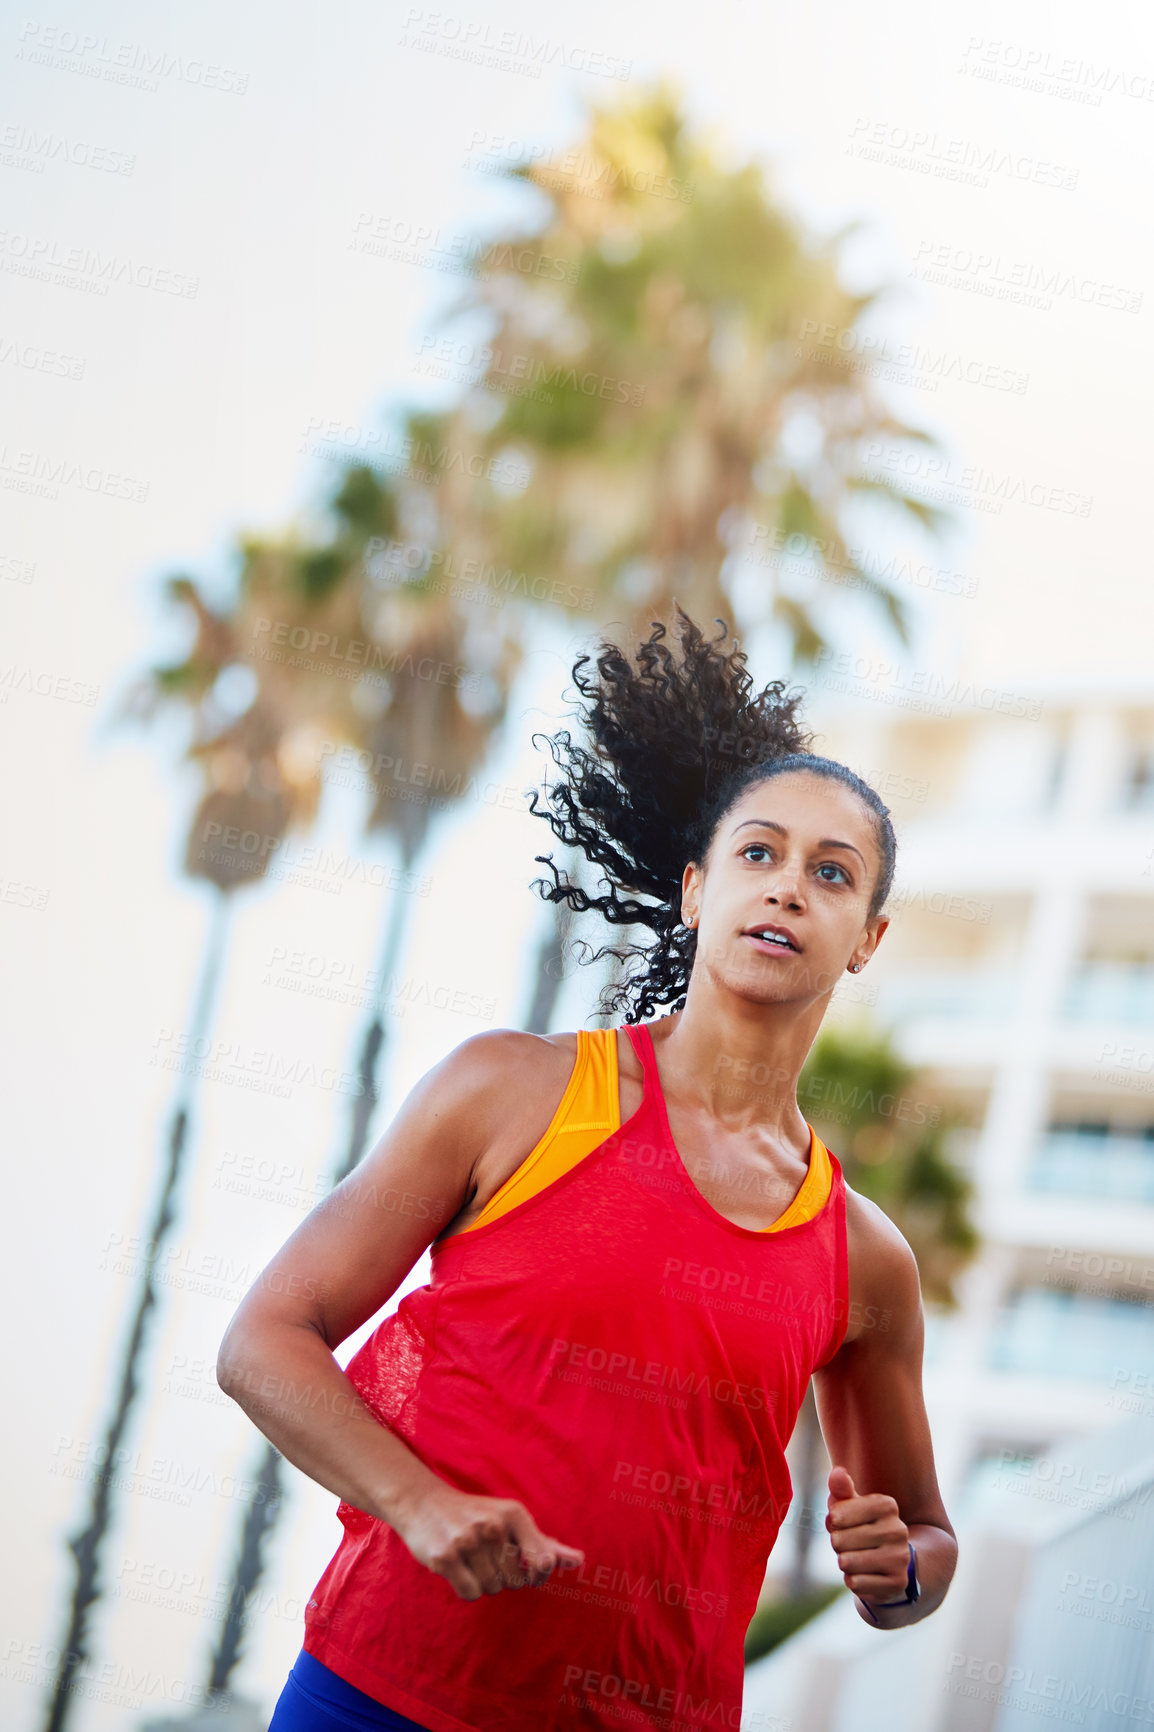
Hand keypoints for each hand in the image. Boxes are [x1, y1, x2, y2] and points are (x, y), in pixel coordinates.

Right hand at [393, 1482, 584, 1601]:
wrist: (423, 1503)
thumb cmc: (475, 1515)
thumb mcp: (510, 1520)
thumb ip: (543, 1543)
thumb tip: (580, 1560)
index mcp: (514, 1514)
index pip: (543, 1561)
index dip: (537, 1575)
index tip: (527, 1573)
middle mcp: (493, 1524)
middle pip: (515, 1581)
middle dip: (502, 1577)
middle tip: (485, 1556)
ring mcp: (468, 1540)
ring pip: (492, 1589)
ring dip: (482, 1582)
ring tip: (469, 1559)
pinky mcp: (445, 1557)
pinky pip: (470, 1593)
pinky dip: (465, 1588)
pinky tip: (456, 1568)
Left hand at [825, 1466, 909, 1605]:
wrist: (892, 1562)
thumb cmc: (863, 1527)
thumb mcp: (852, 1506)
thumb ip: (841, 1489)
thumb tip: (837, 1472)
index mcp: (887, 1505)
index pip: (837, 1514)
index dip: (834, 1522)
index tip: (846, 1523)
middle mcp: (897, 1530)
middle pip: (839, 1540)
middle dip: (838, 1544)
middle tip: (852, 1544)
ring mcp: (900, 1558)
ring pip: (846, 1562)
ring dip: (845, 1562)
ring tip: (859, 1558)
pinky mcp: (897, 1583)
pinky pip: (855, 1583)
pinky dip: (853, 1581)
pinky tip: (866, 1575)